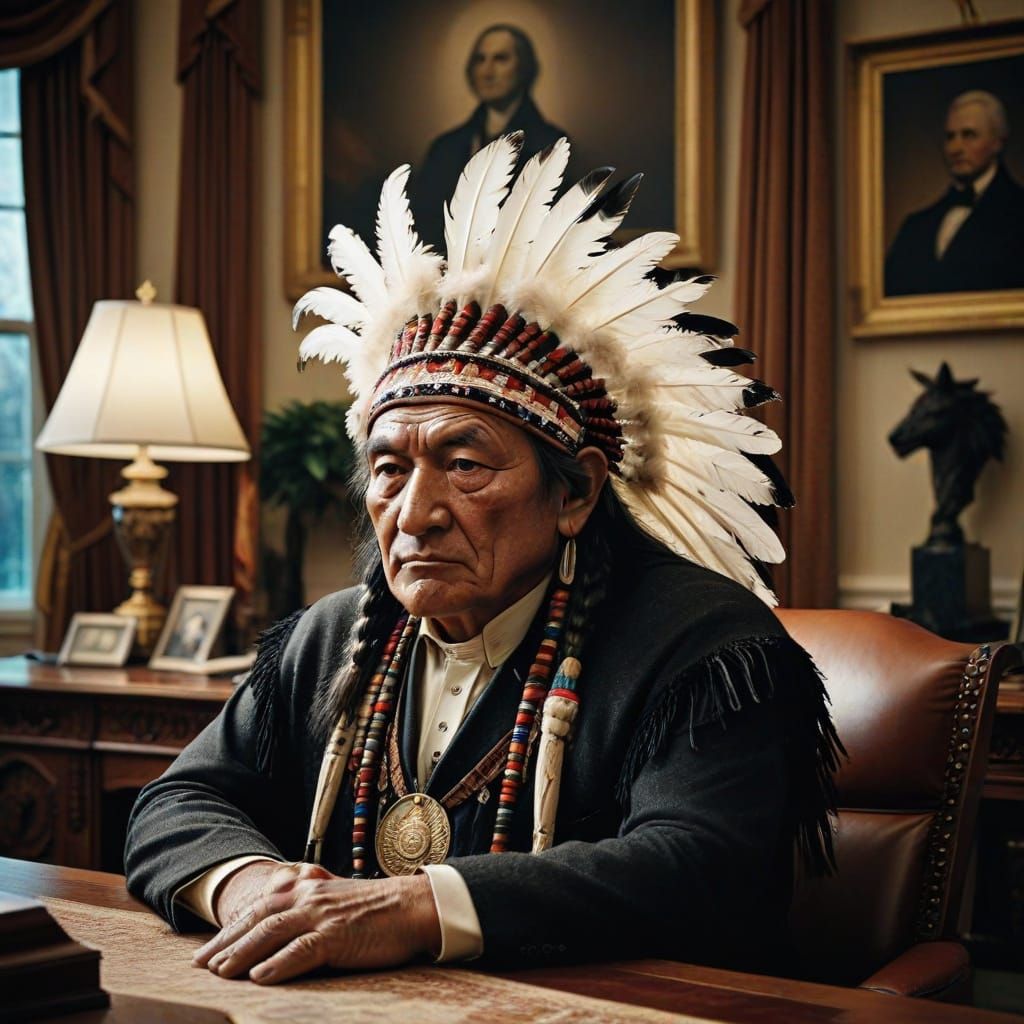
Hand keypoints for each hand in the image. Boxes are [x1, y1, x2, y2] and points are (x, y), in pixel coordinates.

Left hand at [193, 861, 440, 983]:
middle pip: (257, 918)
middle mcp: (309, 897)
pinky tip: (260, 977)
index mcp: (307, 889)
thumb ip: (309, 911)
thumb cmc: (376, 909)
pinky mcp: (338, 935)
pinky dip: (279, 964)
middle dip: (225, 943)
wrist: (412, 906)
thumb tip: (281, 932)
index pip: (259, 908)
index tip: (206, 952)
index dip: (230, 930)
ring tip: (220, 973)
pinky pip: (302, 949)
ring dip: (242, 953)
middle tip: (199, 965)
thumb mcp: (336, 903)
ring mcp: (322, 915)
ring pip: (271, 932)